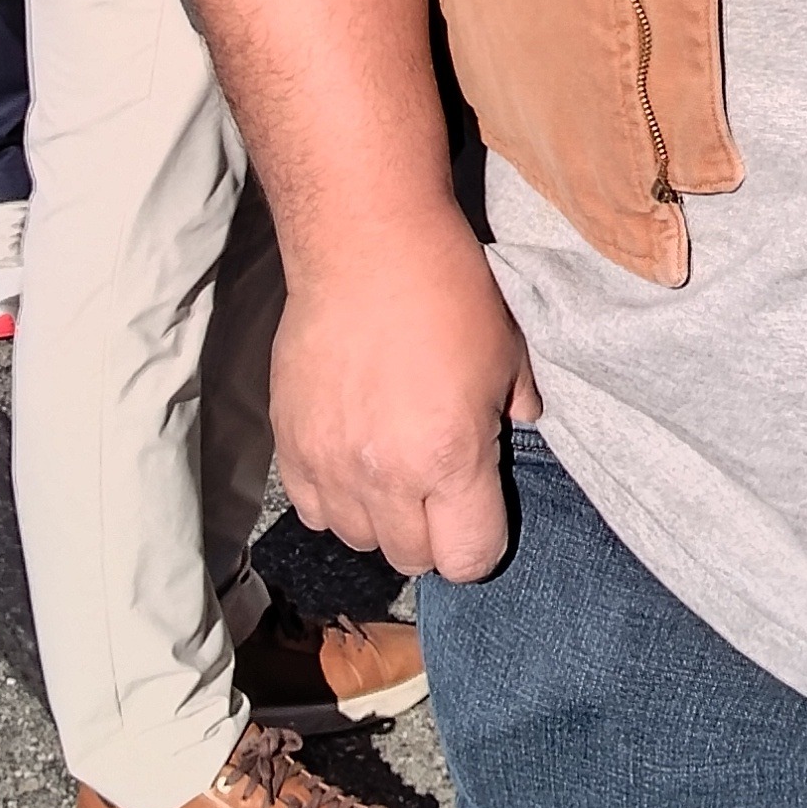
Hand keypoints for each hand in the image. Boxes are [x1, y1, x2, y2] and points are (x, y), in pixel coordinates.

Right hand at [268, 204, 542, 584]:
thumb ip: (515, 413)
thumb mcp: (507, 355)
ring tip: (392, 469)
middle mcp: (387, 476)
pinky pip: (312, 509)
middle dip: (433, 535)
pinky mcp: (290, 445)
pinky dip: (335, 498)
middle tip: (439, 488)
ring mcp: (331, 464)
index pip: (468, 560)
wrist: (366, 247)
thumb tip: (515, 434)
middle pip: (412, 559)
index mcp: (451, 458)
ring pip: (358, 539)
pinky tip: (352, 458)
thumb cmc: (448, 292)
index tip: (481, 517)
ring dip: (381, 518)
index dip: (482, 546)